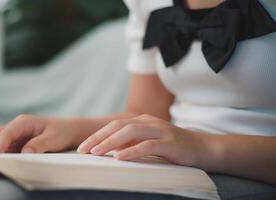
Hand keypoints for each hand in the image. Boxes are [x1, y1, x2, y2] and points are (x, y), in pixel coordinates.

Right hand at [0, 115, 77, 161]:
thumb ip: (39, 144)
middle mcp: (16, 126)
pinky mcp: (16, 142)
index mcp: (24, 122)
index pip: (7, 133)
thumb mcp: (53, 138)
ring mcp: (15, 134)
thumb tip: (24, 152)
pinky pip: (1, 147)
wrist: (69, 131)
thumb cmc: (61, 132)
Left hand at [77, 114, 214, 166]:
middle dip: (98, 138)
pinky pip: (147, 145)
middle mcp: (148, 122)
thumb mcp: (148, 143)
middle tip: (83, 150)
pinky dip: (132, 151)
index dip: (97, 135)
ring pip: (130, 133)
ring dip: (111, 143)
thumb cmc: (172, 148)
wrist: (203, 148)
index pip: (114, 126)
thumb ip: (131, 143)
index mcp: (141, 121)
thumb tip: (109, 149)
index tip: (82, 148)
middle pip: (118, 126)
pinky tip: (119, 157)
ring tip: (96, 153)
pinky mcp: (169, 142)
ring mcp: (160, 131)